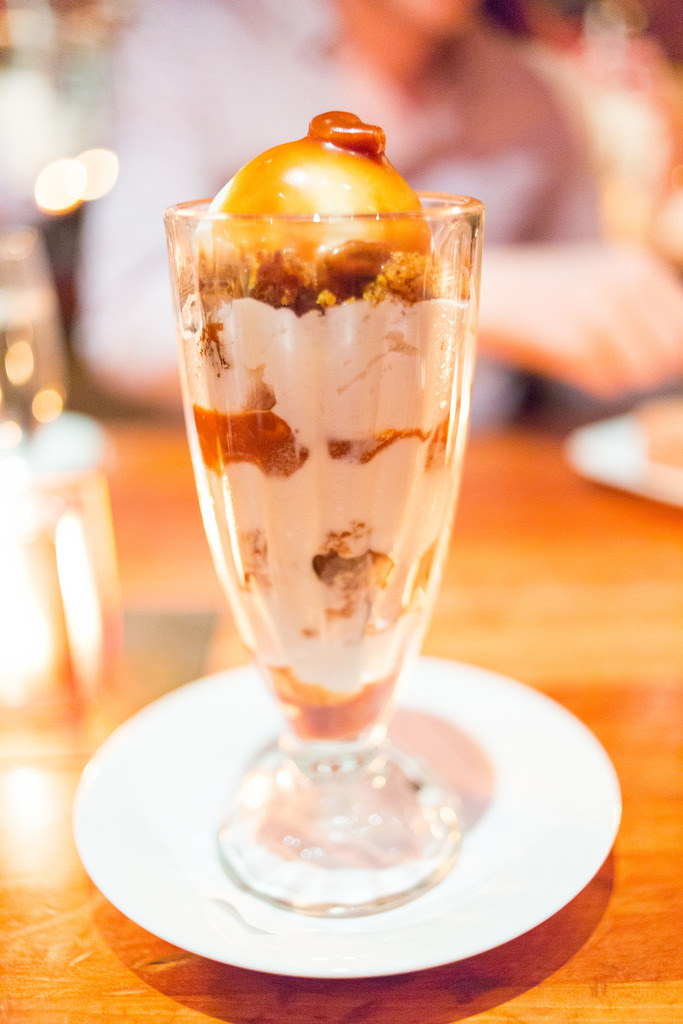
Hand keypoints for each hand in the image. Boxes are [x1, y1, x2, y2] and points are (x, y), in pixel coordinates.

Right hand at [478, 243, 682, 396]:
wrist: (488, 292)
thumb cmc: (542, 293)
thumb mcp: (600, 281)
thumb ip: (642, 308)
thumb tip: (675, 358)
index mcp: (637, 266)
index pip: (680, 324)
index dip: (666, 351)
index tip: (641, 357)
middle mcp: (626, 285)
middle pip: (669, 353)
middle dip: (645, 367)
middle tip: (607, 359)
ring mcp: (602, 313)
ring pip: (642, 373)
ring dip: (618, 376)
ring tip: (586, 359)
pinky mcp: (576, 342)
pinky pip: (608, 383)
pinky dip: (592, 382)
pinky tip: (567, 361)